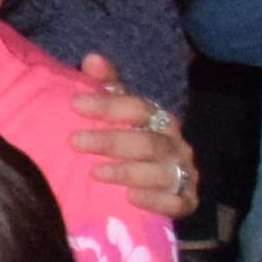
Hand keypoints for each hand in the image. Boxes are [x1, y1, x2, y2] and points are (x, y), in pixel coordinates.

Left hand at [66, 58, 195, 221]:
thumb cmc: (127, 137)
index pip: (138, 108)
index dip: (108, 106)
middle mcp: (175, 144)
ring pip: (162, 172)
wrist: (153, 180)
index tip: (75, 105)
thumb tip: (92, 58)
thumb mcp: (115, 111)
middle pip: (147, 141)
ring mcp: (183, 173)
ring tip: (96, 172)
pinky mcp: (187, 200)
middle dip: (111, 141)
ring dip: (128, 172)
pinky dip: (156, 201)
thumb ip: (104, 85)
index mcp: (158, 118)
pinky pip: (177, 202)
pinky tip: (131, 198)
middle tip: (75, 141)